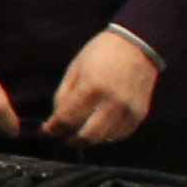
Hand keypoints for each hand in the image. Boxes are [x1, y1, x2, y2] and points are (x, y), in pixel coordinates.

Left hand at [44, 28, 158, 147]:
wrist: (138, 46)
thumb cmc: (101, 53)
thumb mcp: (75, 68)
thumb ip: (64, 95)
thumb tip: (56, 118)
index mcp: (92, 88)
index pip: (67, 119)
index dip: (54, 129)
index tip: (47, 130)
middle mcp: (112, 103)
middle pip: (86, 136)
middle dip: (70, 140)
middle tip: (62, 137)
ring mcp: (128, 111)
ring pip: (103, 139)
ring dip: (88, 140)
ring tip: (78, 135)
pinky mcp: (139, 114)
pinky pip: (120, 135)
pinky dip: (106, 137)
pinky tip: (97, 130)